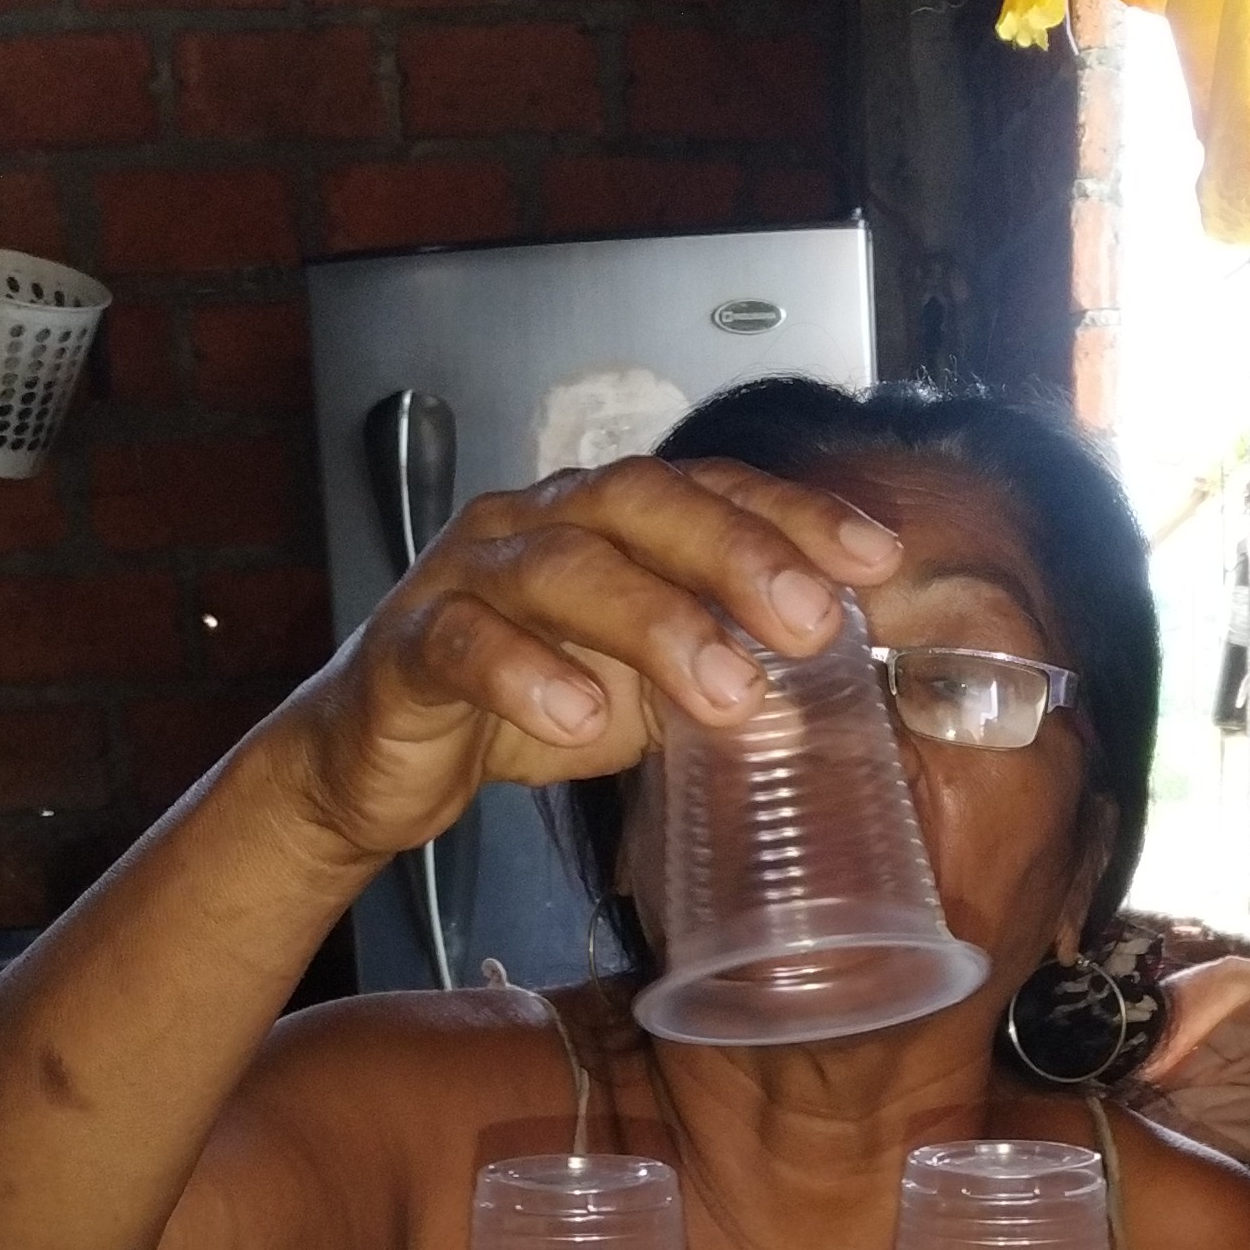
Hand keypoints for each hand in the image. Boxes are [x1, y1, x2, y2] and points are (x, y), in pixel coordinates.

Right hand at [265, 455, 901, 863]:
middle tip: (809, 622)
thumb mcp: (642, 692)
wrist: (375, 760)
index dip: (792, 513)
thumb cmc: (517, 705)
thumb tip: (826, 702)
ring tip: (726, 695)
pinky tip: (578, 719)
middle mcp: (537, 523)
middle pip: (643, 504)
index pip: (710, 489)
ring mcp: (466, 575)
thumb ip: (721, 678)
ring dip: (654, 625)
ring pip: (563, 567)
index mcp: (604, 522)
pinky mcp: (408, 644)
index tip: (874, 557)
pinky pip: (465, 643)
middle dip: (737, 554)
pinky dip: (525, 675)